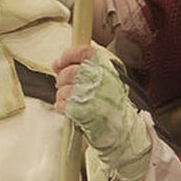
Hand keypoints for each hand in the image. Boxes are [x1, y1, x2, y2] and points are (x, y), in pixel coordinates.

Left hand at [53, 46, 151, 180]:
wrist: (123, 128)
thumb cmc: (110, 101)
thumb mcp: (104, 78)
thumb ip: (82, 67)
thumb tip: (56, 64)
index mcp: (107, 68)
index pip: (84, 52)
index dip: (67, 55)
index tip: (59, 63)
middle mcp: (101, 80)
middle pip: (70, 72)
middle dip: (62, 80)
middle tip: (64, 86)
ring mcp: (93, 96)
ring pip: (64, 89)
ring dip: (62, 96)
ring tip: (70, 100)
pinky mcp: (85, 112)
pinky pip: (63, 105)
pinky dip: (61, 107)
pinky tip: (68, 109)